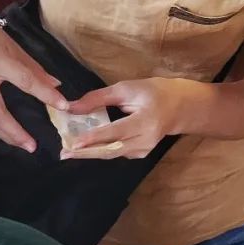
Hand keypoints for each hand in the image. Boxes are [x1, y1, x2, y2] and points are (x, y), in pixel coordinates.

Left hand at [65, 77, 191, 159]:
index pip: (116, 132)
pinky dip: (100, 150)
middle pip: (111, 149)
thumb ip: (99, 98)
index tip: (75, 143)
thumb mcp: (127, 89)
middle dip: (86, 152)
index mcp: (146, 121)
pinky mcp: (140, 155)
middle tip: (64, 154)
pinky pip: (116, 153)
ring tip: (69, 152)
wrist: (179, 108)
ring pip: (111, 154)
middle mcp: (145, 140)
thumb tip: (72, 107)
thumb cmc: (153, 92)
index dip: (95, 137)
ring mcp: (143, 150)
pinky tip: (86, 147)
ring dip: (89, 153)